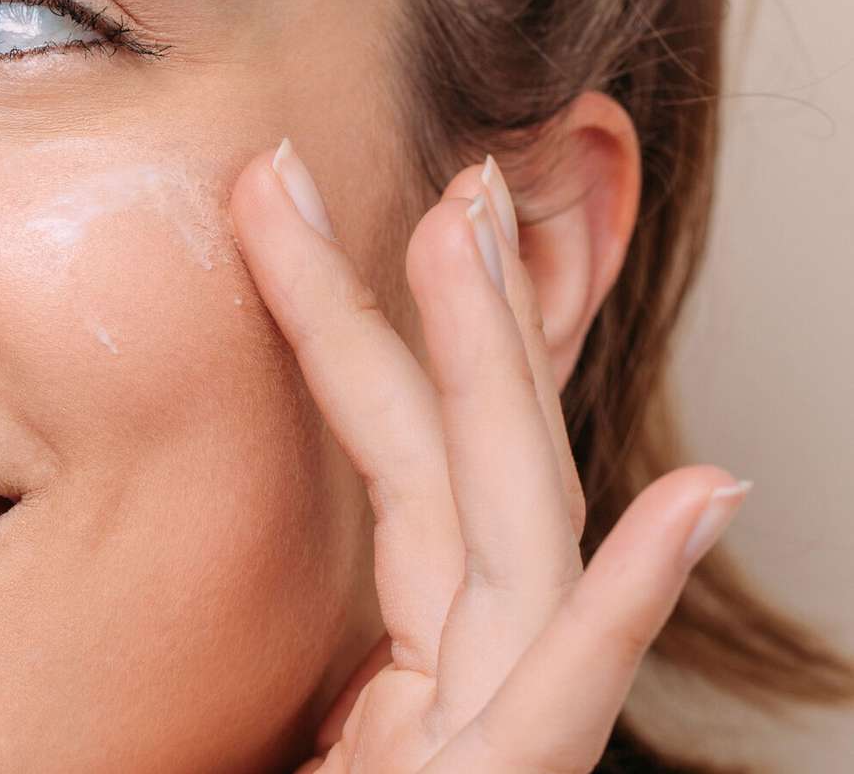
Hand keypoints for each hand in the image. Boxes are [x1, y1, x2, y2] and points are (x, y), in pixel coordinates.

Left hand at [228, 139, 748, 772]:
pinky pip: (560, 706)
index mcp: (406, 650)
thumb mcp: (263, 728)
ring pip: (512, 537)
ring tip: (470, 231)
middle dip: (449, 311)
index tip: (313, 217)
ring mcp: (486, 738)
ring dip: (501, 376)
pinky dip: (622, 604)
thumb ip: (294, 647)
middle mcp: (460, 673)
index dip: (370, 339)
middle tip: (434, 169)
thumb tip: (187, 562)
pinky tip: (699, 499)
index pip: (406, 473)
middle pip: (460, 466)